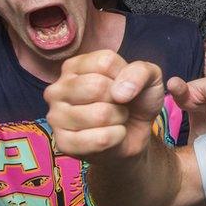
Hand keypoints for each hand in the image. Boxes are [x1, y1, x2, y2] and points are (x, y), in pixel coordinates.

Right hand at [45, 50, 165, 164]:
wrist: (135, 133)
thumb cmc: (136, 100)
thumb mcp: (149, 77)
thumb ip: (140, 72)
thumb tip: (119, 92)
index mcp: (74, 66)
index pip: (105, 62)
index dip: (124, 76)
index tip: (123, 85)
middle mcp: (58, 88)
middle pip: (96, 86)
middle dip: (120, 99)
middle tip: (118, 104)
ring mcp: (56, 116)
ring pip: (100, 114)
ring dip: (119, 119)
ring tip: (114, 119)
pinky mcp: (63, 143)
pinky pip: (100, 139)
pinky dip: (116, 137)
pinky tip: (111, 136)